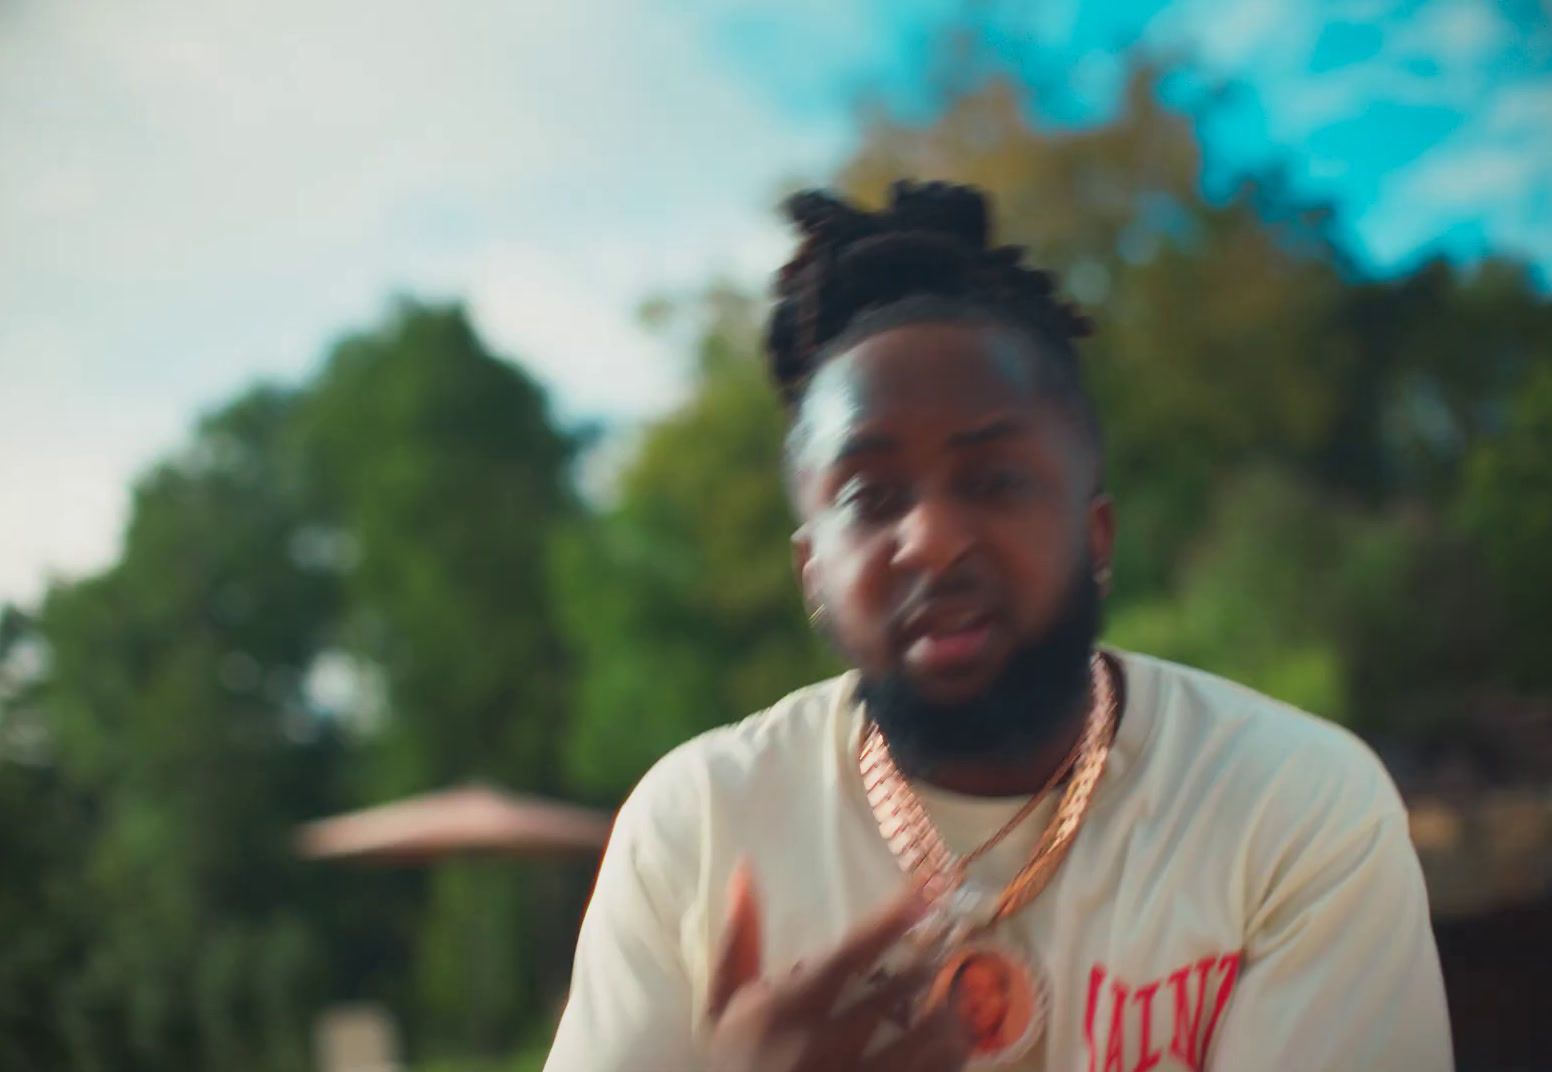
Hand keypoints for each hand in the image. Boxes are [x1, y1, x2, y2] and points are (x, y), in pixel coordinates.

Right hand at [705, 862, 971, 1071]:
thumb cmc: (733, 1064)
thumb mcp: (721, 1008)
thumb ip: (738, 943)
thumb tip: (746, 869)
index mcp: (786, 1009)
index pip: (850, 954)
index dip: (892, 920)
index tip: (926, 892)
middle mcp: (824, 1044)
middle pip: (897, 992)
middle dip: (932, 961)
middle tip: (952, 939)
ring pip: (925, 1042)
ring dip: (950, 1014)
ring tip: (957, 996)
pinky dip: (948, 1058)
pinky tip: (955, 1043)